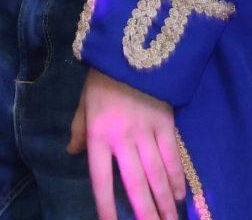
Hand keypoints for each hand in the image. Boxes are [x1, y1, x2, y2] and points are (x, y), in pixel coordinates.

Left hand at [69, 69, 185, 219]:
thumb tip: (72, 153)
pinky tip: (179, 197)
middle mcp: (123, 138)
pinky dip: (176, 179)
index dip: (106, 206)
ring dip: (164, 203)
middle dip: (145, 213)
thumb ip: (78, 130)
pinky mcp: (167, 124)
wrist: (131, 49)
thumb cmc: (103, 78)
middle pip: (135, 184)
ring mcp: (147, 132)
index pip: (101, 179)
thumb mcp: (83, 103)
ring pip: (157, 176)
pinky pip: (173, 158)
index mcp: (98, 134)